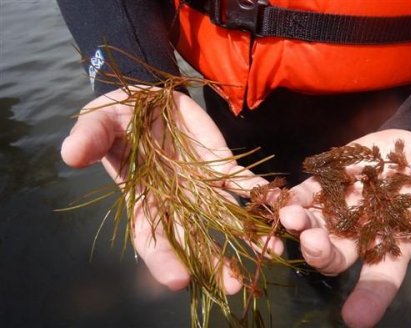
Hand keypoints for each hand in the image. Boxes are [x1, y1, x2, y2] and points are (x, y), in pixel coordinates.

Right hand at [61, 88, 282, 293]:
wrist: (150, 98)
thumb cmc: (119, 115)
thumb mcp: (99, 121)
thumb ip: (90, 138)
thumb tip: (70, 155)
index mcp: (142, 198)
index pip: (150, 237)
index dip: (163, 260)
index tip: (179, 281)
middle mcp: (175, 201)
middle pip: (194, 238)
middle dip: (213, 262)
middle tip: (233, 285)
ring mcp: (202, 186)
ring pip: (226, 216)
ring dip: (248, 235)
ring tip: (272, 252)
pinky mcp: (221, 166)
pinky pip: (242, 183)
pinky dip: (259, 194)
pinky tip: (277, 205)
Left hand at [280, 129, 410, 326]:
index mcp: (392, 248)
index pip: (381, 279)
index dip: (369, 298)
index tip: (355, 319)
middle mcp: (361, 234)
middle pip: (336, 255)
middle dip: (323, 255)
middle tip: (317, 248)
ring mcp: (341, 208)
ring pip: (316, 225)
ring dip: (303, 225)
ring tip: (294, 219)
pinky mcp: (328, 182)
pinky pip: (308, 193)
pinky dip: (296, 196)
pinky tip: (286, 198)